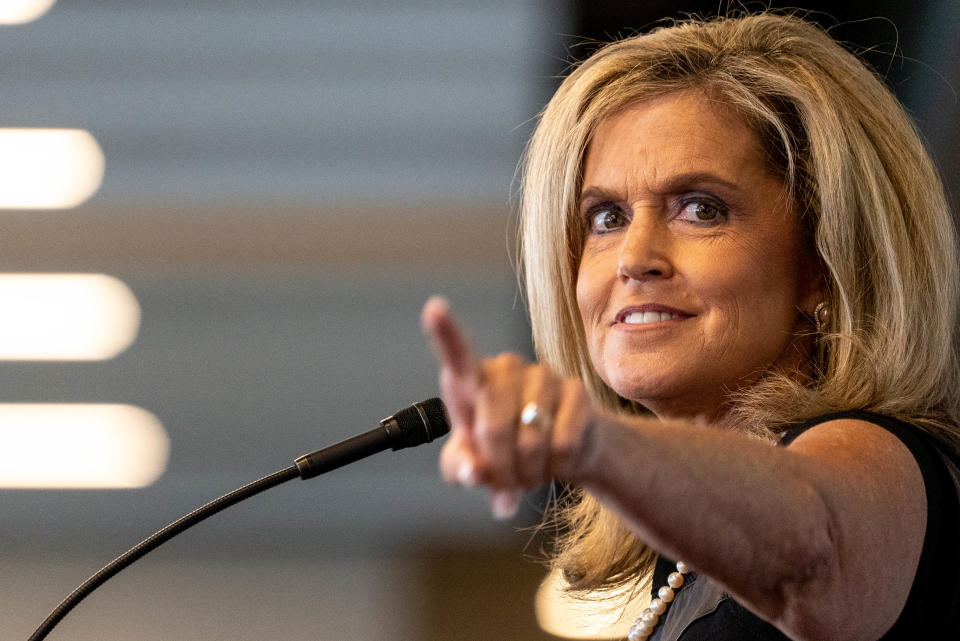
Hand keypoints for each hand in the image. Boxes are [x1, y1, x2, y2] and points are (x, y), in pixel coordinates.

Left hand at [421, 297, 594, 518]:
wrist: (556, 451)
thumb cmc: (501, 451)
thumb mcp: (471, 464)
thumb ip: (461, 468)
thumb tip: (473, 472)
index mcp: (471, 379)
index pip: (456, 353)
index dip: (444, 332)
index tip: (434, 309)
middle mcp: (506, 367)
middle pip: (493, 430)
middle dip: (499, 470)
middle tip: (505, 482)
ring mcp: (542, 375)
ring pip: (531, 442)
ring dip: (529, 473)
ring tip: (530, 471)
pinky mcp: (576, 390)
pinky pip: (563, 446)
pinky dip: (557, 468)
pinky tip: (556, 461)